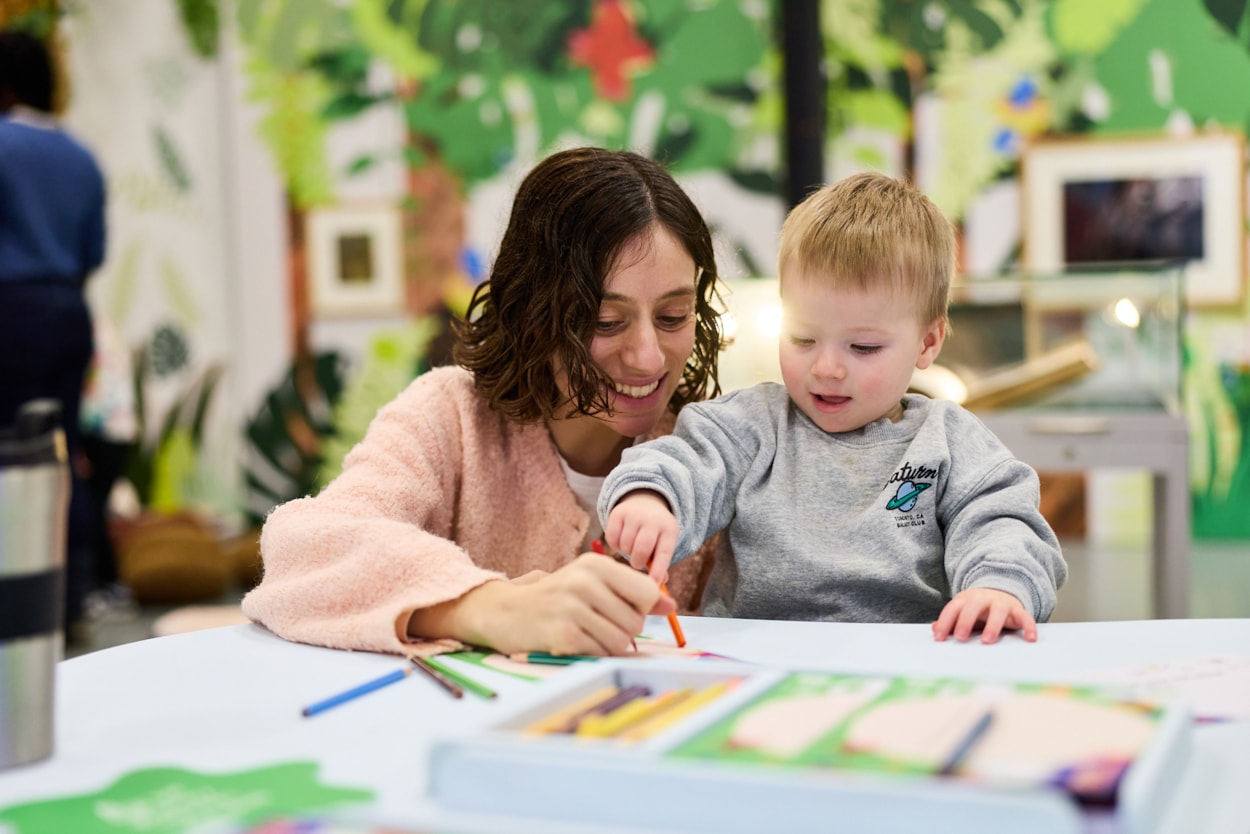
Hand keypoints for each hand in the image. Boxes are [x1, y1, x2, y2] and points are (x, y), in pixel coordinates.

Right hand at [408, 553, 673, 655]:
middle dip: (624, 630)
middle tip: (596, 623)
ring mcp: (573, 607)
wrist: (506, 611)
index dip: (642, 608)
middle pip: (637, 621)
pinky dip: (591, 653)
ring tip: (585, 633)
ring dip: (608, 645)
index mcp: (596, 564)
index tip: (621, 609)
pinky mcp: (563, 634)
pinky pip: (599, 653)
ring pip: (621, 641)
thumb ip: (633, 592)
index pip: (647, 591)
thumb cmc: (556, 598)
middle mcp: (585, 580)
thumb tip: (671, 606)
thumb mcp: (593, 583)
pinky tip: (573, 641)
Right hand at [604, 490, 678, 581]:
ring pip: (625, 545)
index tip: (653, 585)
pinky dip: (615, 546)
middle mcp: (653, 519)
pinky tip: (622, 540)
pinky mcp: (617, 513)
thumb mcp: (664, 544)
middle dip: (638, 562)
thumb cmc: (656, 533)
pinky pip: (612, 539)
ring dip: (626, 552)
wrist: (645, 503)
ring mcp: (634, 514)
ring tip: (632, 547)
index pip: (664, 553)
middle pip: (642, 549)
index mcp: (669, 529)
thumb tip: (658, 583)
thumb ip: (661, 564)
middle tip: (637, 563)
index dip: (658, 570)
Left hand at [932, 588, 1037, 643]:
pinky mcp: (1018, 610)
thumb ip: (949, 621)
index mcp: (966, 600)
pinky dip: (1029, 627)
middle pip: (973, 607)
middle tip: (960, 637)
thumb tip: (933, 629)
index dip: (944, 622)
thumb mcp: (962, 612)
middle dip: (965, 621)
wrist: (1000, 592)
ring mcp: (1001, 603)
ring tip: (987, 641)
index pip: (953, 609)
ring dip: (992, 625)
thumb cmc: (977, 610)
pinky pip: (1025, 617)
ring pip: (998, 612)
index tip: (939, 638)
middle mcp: (983, 599)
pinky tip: (1030, 639)